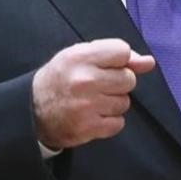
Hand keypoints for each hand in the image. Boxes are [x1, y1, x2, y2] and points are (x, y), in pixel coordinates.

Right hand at [32, 39, 155, 149]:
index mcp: (80, 57)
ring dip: (114, 103)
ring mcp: (87, 105)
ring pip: (125, 102)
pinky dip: (110, 121)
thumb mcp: (81, 57)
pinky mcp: (89, 128)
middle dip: (119, 82)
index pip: (123, 51)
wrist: (31, 111)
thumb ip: (115, 55)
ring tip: (94, 101)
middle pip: (128, 79)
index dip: (120, 60)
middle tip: (100, 86)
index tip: (107, 66)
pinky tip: (94, 116)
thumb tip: (149, 62)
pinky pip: (119, 123)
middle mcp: (85, 80)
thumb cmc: (61, 78)